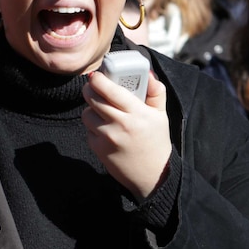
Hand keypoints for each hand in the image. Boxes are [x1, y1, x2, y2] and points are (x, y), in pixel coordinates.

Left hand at [82, 69, 171, 200]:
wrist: (151, 175)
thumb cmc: (156, 142)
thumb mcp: (161, 115)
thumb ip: (156, 92)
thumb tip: (148, 73)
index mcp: (137, 113)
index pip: (110, 90)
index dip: (98, 79)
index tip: (96, 75)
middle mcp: (120, 124)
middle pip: (93, 98)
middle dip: (90, 89)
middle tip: (94, 87)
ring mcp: (107, 137)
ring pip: (87, 113)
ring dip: (92, 109)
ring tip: (104, 112)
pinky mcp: (98, 148)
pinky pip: (88, 129)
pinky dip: (93, 126)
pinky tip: (106, 129)